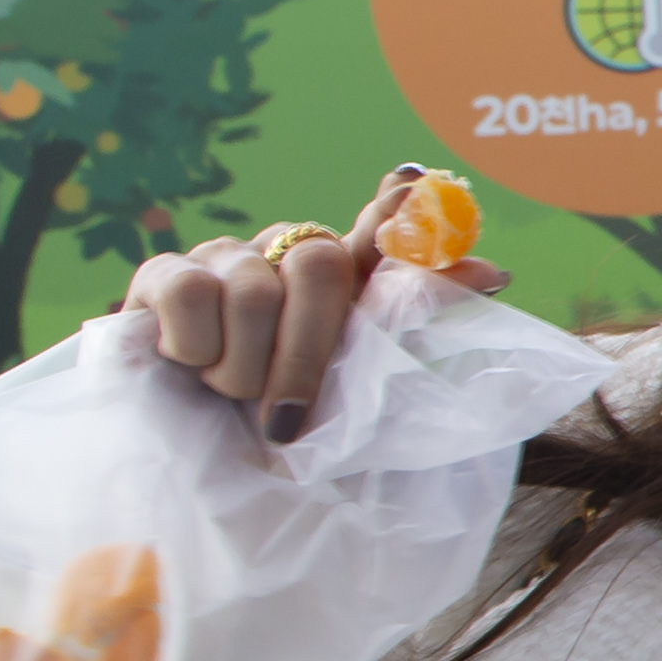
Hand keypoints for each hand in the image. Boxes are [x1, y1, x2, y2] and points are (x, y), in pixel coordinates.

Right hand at [123, 164, 508, 441]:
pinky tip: (188, 365)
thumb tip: (498, 271)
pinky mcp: (163, 274)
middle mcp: (287, 257)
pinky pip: (193, 294)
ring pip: (254, 292)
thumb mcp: (354, 399)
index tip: (415, 188)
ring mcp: (226, 259)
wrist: (186, 472)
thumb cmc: (277, 437)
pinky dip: (196, 349)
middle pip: (320, 264)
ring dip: (242, 371)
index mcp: (344, 286)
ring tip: (230, 395)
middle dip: (306, 353)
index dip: (398, 214)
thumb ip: (411, 328)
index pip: (381, 234)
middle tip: (285, 419)